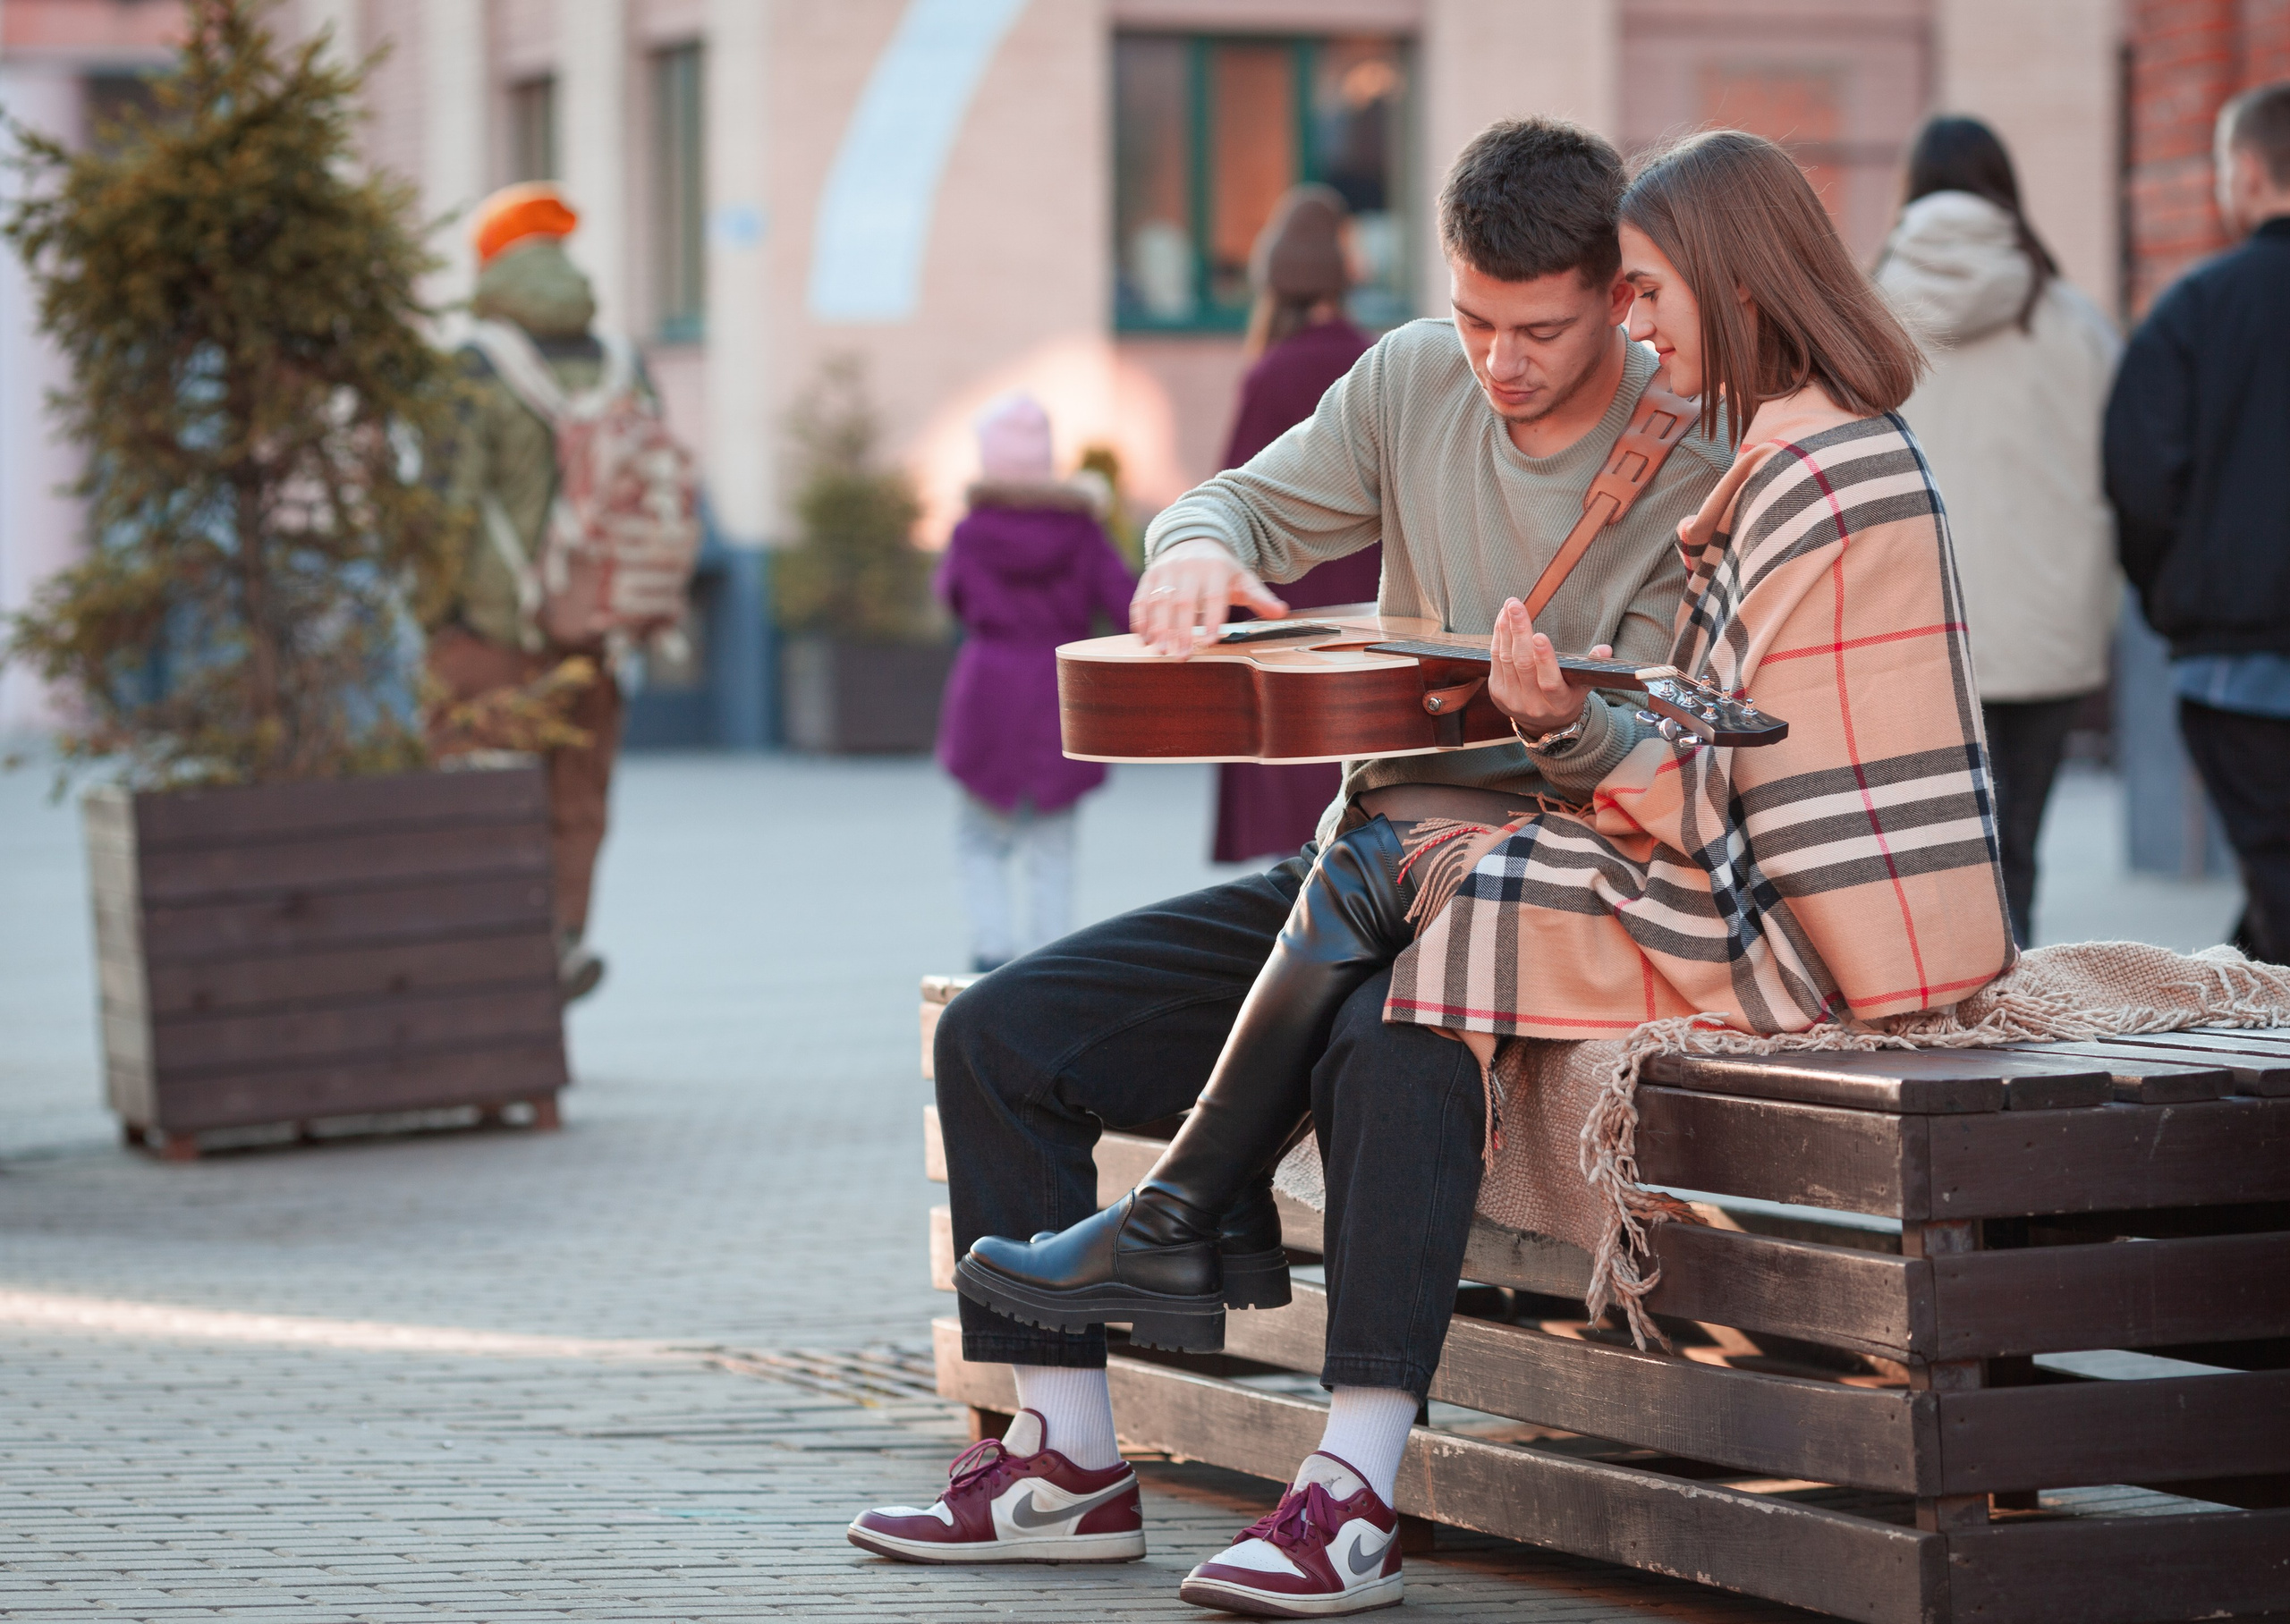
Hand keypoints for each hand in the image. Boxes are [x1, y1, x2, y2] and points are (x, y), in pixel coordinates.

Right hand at [1131, 539, 1288, 656]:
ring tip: (1161, 651)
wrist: (1195, 540)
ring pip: (1159, 601)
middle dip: (1181, 631)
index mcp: (1215, 568)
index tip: (1210, 641)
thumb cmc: (1223, 570)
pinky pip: (1141, 599)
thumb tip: (1281, 612)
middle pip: (1183, 602)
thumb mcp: (1244, 580)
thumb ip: (1261, 598)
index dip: (1212, 619)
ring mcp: (1166, 570)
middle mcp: (1188, 567)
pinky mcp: (1149, 575)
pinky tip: (1143, 640)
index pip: (1214, 596)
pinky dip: (1140, 620)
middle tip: (1182, 656)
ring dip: (1158, 628)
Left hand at [1487, 597, 1608, 737]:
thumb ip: (1592, 666)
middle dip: (1519, 632)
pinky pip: (1495, 660)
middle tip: (1516, 606)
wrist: (1542, 723)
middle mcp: (1532, 703)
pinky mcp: (1496, 691)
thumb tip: (1605, 649)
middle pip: (1523, 664)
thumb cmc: (1566, 696)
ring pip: (1506, 659)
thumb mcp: (1583, 685)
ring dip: (1506, 630)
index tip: (1539, 636)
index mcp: (1557, 703)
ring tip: (1510, 607)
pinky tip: (1502, 619)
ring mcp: (1511, 698)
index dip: (1544, 659)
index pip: (1549, 682)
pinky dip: (1499, 637)